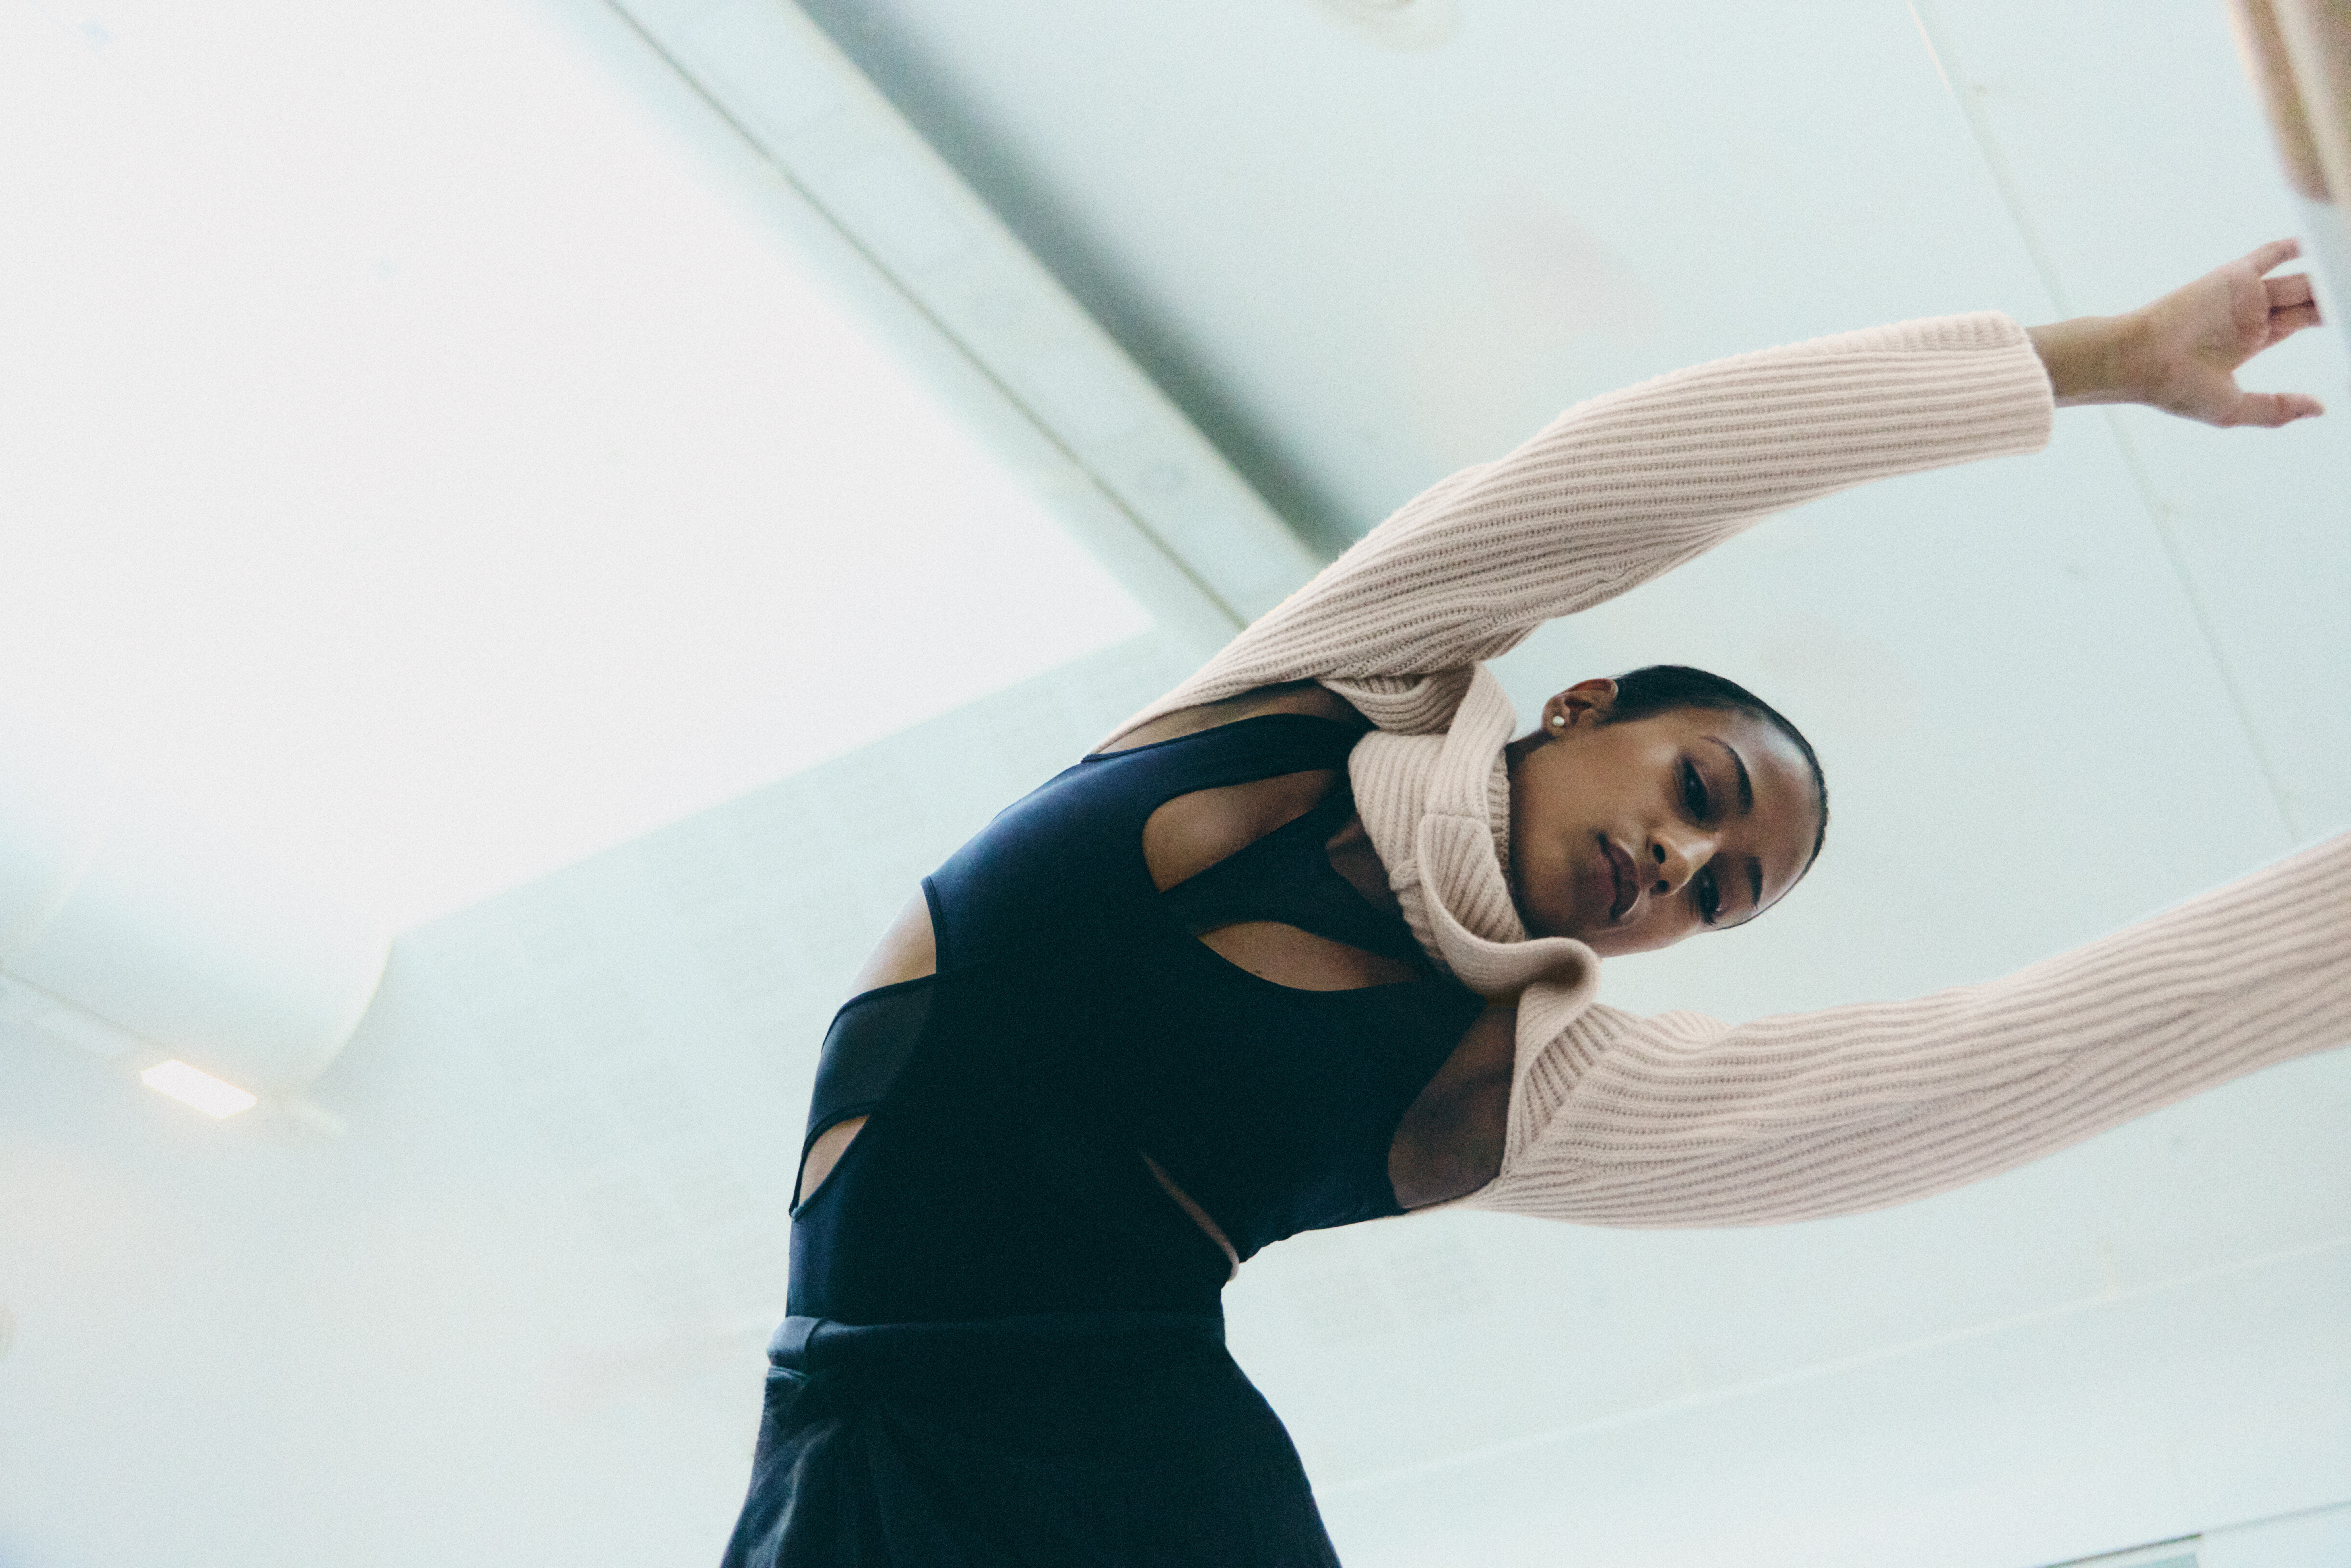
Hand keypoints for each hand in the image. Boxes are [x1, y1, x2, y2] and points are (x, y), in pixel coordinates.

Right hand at [2028, 239, 2325, 428]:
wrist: (2138, 361)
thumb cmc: (2173, 389)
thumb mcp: (2231, 408)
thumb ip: (2276, 408)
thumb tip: (2320, 408)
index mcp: (2248, 343)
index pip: (2300, 323)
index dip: (2330, 319)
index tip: (2349, 318)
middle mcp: (2248, 315)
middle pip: (2304, 300)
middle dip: (2334, 296)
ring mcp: (2241, 295)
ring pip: (2296, 281)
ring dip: (2324, 277)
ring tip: (2349, 272)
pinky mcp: (2232, 277)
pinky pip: (2269, 256)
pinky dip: (2293, 247)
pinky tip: (2320, 242)